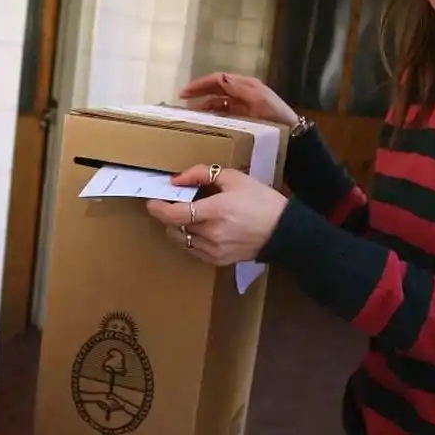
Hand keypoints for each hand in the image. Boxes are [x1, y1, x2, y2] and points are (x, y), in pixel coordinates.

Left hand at [146, 165, 287, 264]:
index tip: (152, 201)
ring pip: (181, 240)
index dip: (158, 208)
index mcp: (215, 211)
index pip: (174, 214)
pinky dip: (189, 239)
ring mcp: (213, 250)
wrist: (283, 231)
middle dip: (168, 215)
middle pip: (174, 227)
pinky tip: (198, 229)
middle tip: (171, 203)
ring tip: (186, 216)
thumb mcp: (234, 178)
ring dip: (177, 227)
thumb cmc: (261, 201)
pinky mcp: (218, 260)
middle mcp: (211, 234)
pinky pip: (192, 250)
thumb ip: (202, 174)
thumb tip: (177, 179)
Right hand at [180, 72, 297, 128]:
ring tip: (191, 115)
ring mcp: (243, 106)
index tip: (184, 93)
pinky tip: (206, 123)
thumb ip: (239, 88)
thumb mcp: (259, 100)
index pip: (219, 79)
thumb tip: (219, 78)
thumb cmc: (277, 116)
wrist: (292, 136)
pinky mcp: (244, 118)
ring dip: (204, 106)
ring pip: (219, 102)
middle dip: (199, 93)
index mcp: (246, 85)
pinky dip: (213, 116)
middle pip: (216, 89)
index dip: (200, 84)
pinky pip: (224, 114)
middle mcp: (243, 93)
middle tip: (182, 101)